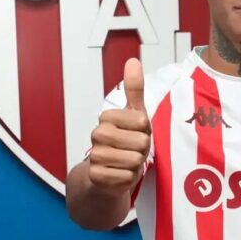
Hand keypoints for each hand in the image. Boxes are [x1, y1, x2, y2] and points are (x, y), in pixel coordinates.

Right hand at [87, 58, 150, 196]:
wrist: (105, 176)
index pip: (142, 122)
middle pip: (140, 142)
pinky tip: (120, 175)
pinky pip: (126, 177)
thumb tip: (133, 60)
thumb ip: (134, 88)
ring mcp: (95, 155)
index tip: (135, 133)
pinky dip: (128, 178)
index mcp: (107, 117)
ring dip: (136, 165)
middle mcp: (98, 134)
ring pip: (134, 160)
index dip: (145, 131)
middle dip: (142, 150)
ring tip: (127, 162)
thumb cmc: (124, 142)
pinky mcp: (96, 176)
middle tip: (132, 151)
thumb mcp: (133, 114)